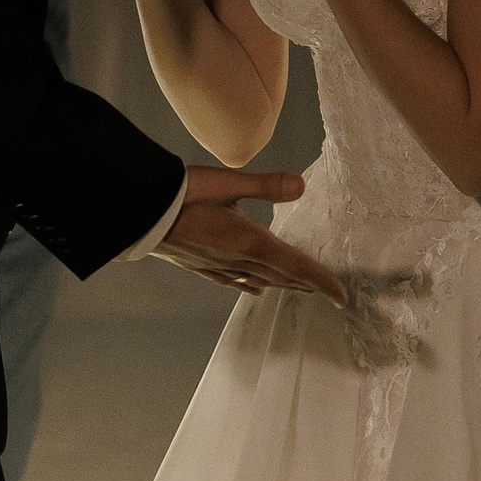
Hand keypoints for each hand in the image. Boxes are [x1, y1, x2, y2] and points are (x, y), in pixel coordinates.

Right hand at [160, 166, 347, 304]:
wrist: (138, 212)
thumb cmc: (181, 193)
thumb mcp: (226, 183)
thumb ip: (265, 185)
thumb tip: (301, 186)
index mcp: (249, 241)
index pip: (295, 265)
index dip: (321, 281)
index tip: (343, 298)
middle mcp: (237, 260)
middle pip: (282, 277)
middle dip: (308, 285)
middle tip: (331, 294)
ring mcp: (218, 266)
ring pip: (260, 281)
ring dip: (284, 286)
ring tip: (302, 291)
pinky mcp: (201, 265)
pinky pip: (233, 282)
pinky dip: (249, 286)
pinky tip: (253, 290)